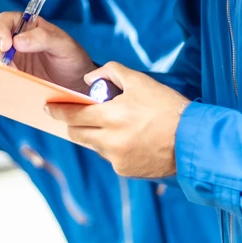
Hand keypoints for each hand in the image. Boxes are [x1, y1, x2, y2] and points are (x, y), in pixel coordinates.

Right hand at [0, 14, 96, 93]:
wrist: (78, 83)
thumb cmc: (73, 58)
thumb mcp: (63, 45)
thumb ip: (43, 38)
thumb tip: (17, 41)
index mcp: (28, 26)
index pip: (5, 21)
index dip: (1, 30)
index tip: (6, 45)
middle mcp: (17, 40)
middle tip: (9, 66)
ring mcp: (14, 59)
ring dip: (0, 67)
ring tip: (15, 75)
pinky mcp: (15, 75)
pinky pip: (1, 75)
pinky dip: (2, 78)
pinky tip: (12, 83)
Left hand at [46, 62, 190, 178]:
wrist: (193, 140)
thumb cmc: (167, 107)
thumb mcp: (140, 80)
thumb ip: (110, 72)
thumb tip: (88, 79)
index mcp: (110, 117)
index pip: (73, 115)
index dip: (58, 110)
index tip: (48, 107)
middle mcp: (109, 141)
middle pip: (77, 134)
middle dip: (74, 124)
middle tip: (78, 115)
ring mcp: (116, 158)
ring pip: (94, 145)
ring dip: (96, 134)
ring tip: (116, 124)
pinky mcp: (126, 170)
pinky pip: (111, 156)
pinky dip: (114, 147)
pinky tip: (131, 138)